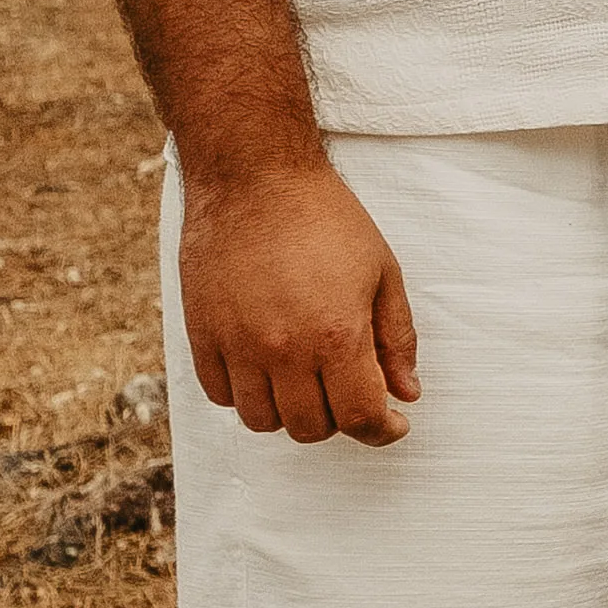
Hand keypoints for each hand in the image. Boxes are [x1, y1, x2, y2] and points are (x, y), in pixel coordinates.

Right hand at [186, 158, 418, 443]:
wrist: (255, 177)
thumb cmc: (326, 219)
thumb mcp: (382, 273)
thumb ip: (396, 339)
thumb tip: (406, 393)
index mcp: (336, 335)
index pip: (359, 418)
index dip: (382, 430)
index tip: (392, 422)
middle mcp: (283, 349)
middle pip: (310, 428)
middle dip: (339, 419)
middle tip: (348, 391)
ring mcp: (237, 345)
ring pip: (261, 421)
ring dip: (289, 413)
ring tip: (305, 382)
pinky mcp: (202, 333)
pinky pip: (220, 394)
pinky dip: (245, 394)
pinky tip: (265, 367)